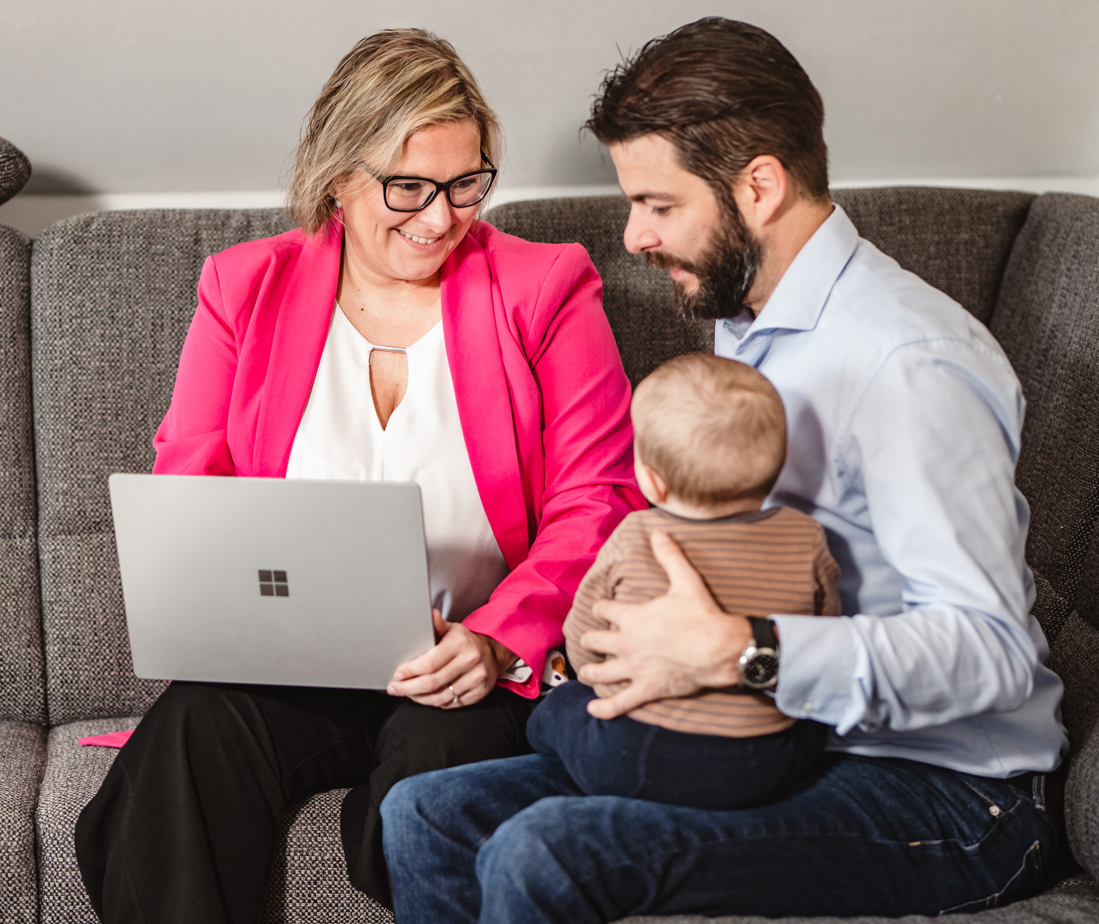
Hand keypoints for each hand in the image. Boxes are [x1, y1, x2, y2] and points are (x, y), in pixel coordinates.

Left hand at [386, 609, 514, 708]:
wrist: (493, 654)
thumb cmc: (465, 642)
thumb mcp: (452, 629)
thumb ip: (437, 625)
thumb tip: (429, 614)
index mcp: (460, 643)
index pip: (429, 663)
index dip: (410, 671)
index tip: (397, 674)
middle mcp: (470, 661)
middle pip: (432, 683)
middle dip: (408, 688)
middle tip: (395, 688)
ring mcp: (476, 679)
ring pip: (440, 697)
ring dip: (419, 698)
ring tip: (408, 694)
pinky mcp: (479, 693)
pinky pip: (450, 704)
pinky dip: (435, 703)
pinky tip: (425, 697)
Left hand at [579, 530, 750, 718]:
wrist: (720, 649)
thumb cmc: (702, 615)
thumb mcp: (686, 580)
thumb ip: (669, 555)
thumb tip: (659, 532)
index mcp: (631, 617)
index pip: (603, 610)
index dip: (600, 608)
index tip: (600, 609)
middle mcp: (626, 643)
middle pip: (595, 640)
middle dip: (590, 639)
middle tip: (589, 640)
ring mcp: (634, 668)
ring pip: (599, 673)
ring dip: (589, 672)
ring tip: (585, 672)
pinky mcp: (646, 689)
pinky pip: (619, 703)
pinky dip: (604, 709)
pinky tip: (593, 711)